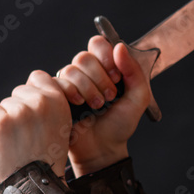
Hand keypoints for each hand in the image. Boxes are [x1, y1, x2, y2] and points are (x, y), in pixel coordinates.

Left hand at [0, 71, 72, 182]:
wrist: (35, 181)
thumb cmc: (48, 157)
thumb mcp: (63, 126)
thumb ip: (53, 106)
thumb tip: (37, 90)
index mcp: (58, 101)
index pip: (38, 77)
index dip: (33, 90)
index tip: (33, 105)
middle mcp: (40, 102)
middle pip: (19, 91)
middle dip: (20, 106)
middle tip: (26, 130)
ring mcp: (20, 111)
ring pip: (5, 102)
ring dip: (7, 117)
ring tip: (17, 138)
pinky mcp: (1, 121)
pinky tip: (5, 138)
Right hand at [54, 36, 152, 175]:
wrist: (104, 149)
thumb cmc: (120, 125)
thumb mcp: (138, 98)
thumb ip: (134, 72)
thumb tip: (119, 46)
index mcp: (103, 68)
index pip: (98, 44)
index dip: (106, 56)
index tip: (117, 76)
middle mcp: (84, 73)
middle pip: (83, 56)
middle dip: (99, 77)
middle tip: (109, 96)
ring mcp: (69, 84)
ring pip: (70, 69)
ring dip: (87, 88)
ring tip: (97, 106)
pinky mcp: (56, 95)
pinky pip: (57, 81)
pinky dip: (71, 92)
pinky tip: (79, 105)